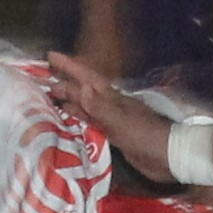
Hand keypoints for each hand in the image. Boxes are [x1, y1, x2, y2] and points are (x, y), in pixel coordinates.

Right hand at [42, 53, 178, 184]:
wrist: (169, 156)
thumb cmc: (146, 136)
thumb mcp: (121, 121)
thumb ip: (100, 107)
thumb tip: (80, 88)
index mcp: (113, 98)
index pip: (87, 78)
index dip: (70, 66)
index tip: (51, 56)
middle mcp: (111, 105)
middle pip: (84, 91)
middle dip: (65, 84)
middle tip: (43, 81)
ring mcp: (113, 120)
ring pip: (86, 106)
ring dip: (70, 101)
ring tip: (50, 99)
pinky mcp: (114, 135)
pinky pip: (91, 123)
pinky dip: (78, 119)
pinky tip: (69, 121)